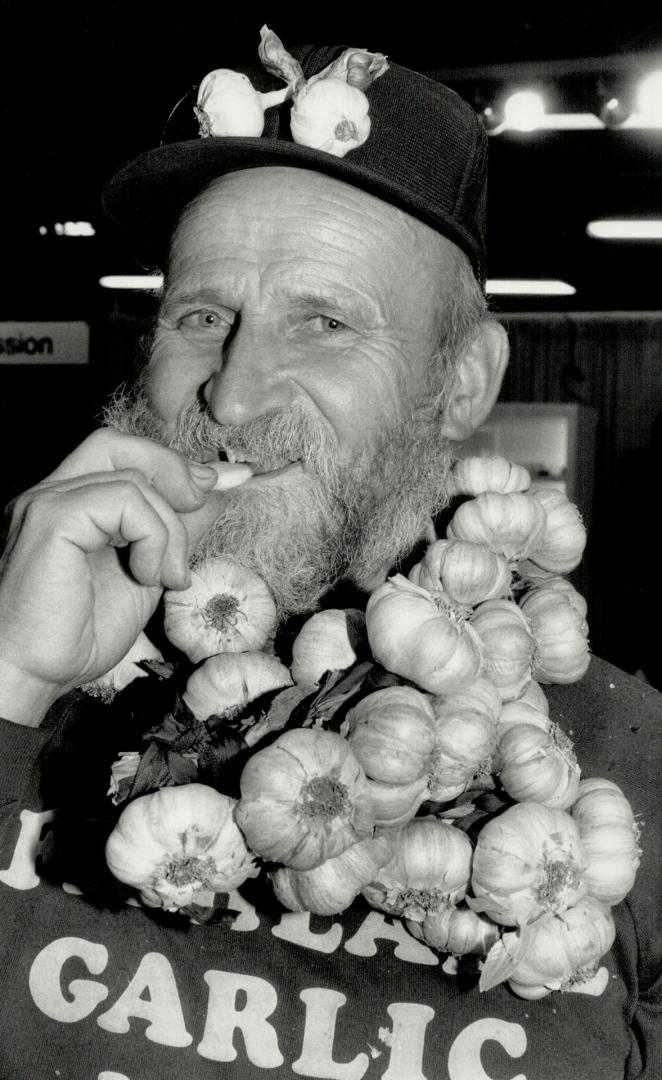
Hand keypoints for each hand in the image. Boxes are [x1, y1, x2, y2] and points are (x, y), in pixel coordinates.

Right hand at [0, 429, 250, 725]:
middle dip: (173, 469)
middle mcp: (53, 494)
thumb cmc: (77, 636)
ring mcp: (47, 502)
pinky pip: (124, 500)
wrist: (31, 675)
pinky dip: (152, 536)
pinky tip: (148, 575)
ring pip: (133, 477)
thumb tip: (221, 490)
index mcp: (71, 504)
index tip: (229, 481)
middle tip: (201, 507)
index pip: (124, 456)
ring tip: (167, 576)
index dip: (176, 465)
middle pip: (119, 444)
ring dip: (169, 528)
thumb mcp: (148, 574)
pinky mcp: (52, 519)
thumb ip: (176, 530)